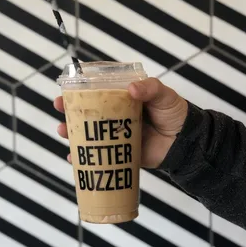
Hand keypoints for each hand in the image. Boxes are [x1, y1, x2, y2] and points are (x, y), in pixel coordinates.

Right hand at [54, 77, 187, 167]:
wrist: (185, 142)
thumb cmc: (175, 113)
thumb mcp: (163, 95)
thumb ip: (150, 88)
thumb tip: (131, 88)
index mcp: (123, 101)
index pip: (98, 93)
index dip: (81, 91)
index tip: (68, 89)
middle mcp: (115, 118)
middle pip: (88, 114)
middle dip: (70, 111)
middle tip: (59, 108)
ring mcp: (115, 137)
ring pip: (89, 134)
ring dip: (72, 133)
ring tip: (62, 131)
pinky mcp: (119, 154)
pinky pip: (98, 156)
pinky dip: (85, 159)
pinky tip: (73, 158)